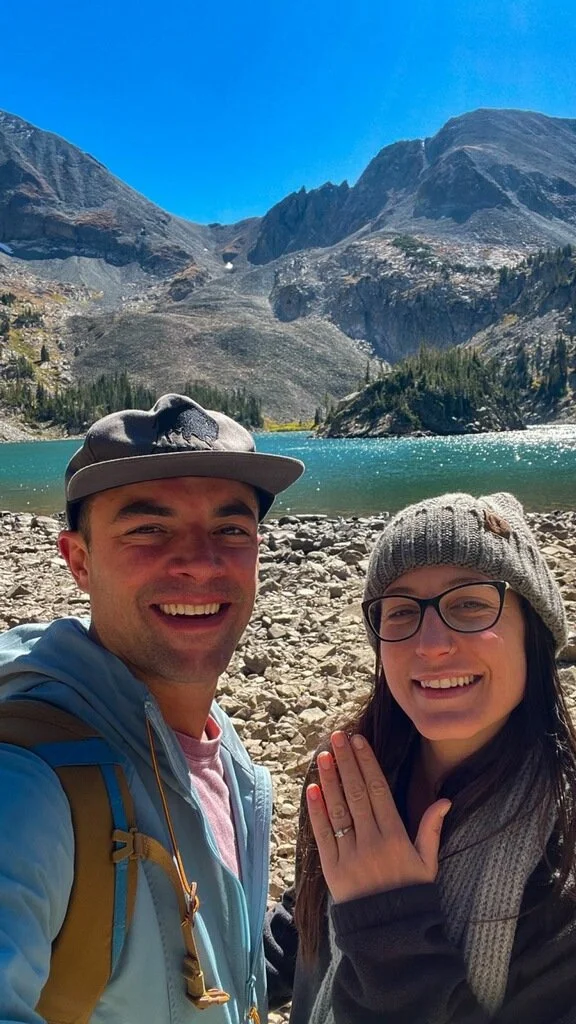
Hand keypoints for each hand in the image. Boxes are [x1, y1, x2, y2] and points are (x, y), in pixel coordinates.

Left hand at [306, 731, 450, 903]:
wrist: (391, 936)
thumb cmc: (411, 895)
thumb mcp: (428, 863)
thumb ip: (432, 829)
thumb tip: (445, 800)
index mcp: (396, 838)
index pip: (378, 791)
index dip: (367, 763)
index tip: (358, 741)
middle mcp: (372, 843)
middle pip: (356, 793)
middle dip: (345, 762)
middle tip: (337, 737)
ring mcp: (350, 856)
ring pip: (338, 810)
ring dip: (329, 780)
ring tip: (323, 755)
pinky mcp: (332, 871)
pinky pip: (323, 836)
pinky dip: (316, 812)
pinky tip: (312, 790)